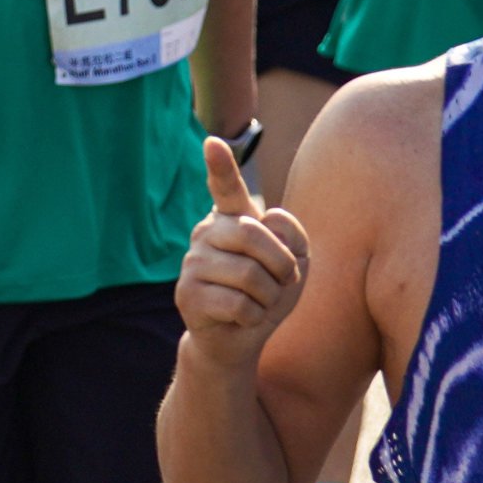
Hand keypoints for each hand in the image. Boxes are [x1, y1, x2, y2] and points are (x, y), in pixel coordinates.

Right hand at [173, 133, 312, 365]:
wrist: (237, 340)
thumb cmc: (266, 294)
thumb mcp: (294, 264)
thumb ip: (292, 237)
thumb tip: (268, 217)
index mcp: (231, 220)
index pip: (226, 188)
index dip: (221, 166)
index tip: (214, 142)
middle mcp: (206, 233)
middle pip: (254, 235)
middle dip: (282, 265)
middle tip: (282, 282)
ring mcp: (193, 262)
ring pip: (251, 275)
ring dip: (268, 298)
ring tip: (256, 303)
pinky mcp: (188, 294)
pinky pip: (239, 304)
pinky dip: (253, 317)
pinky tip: (240, 318)